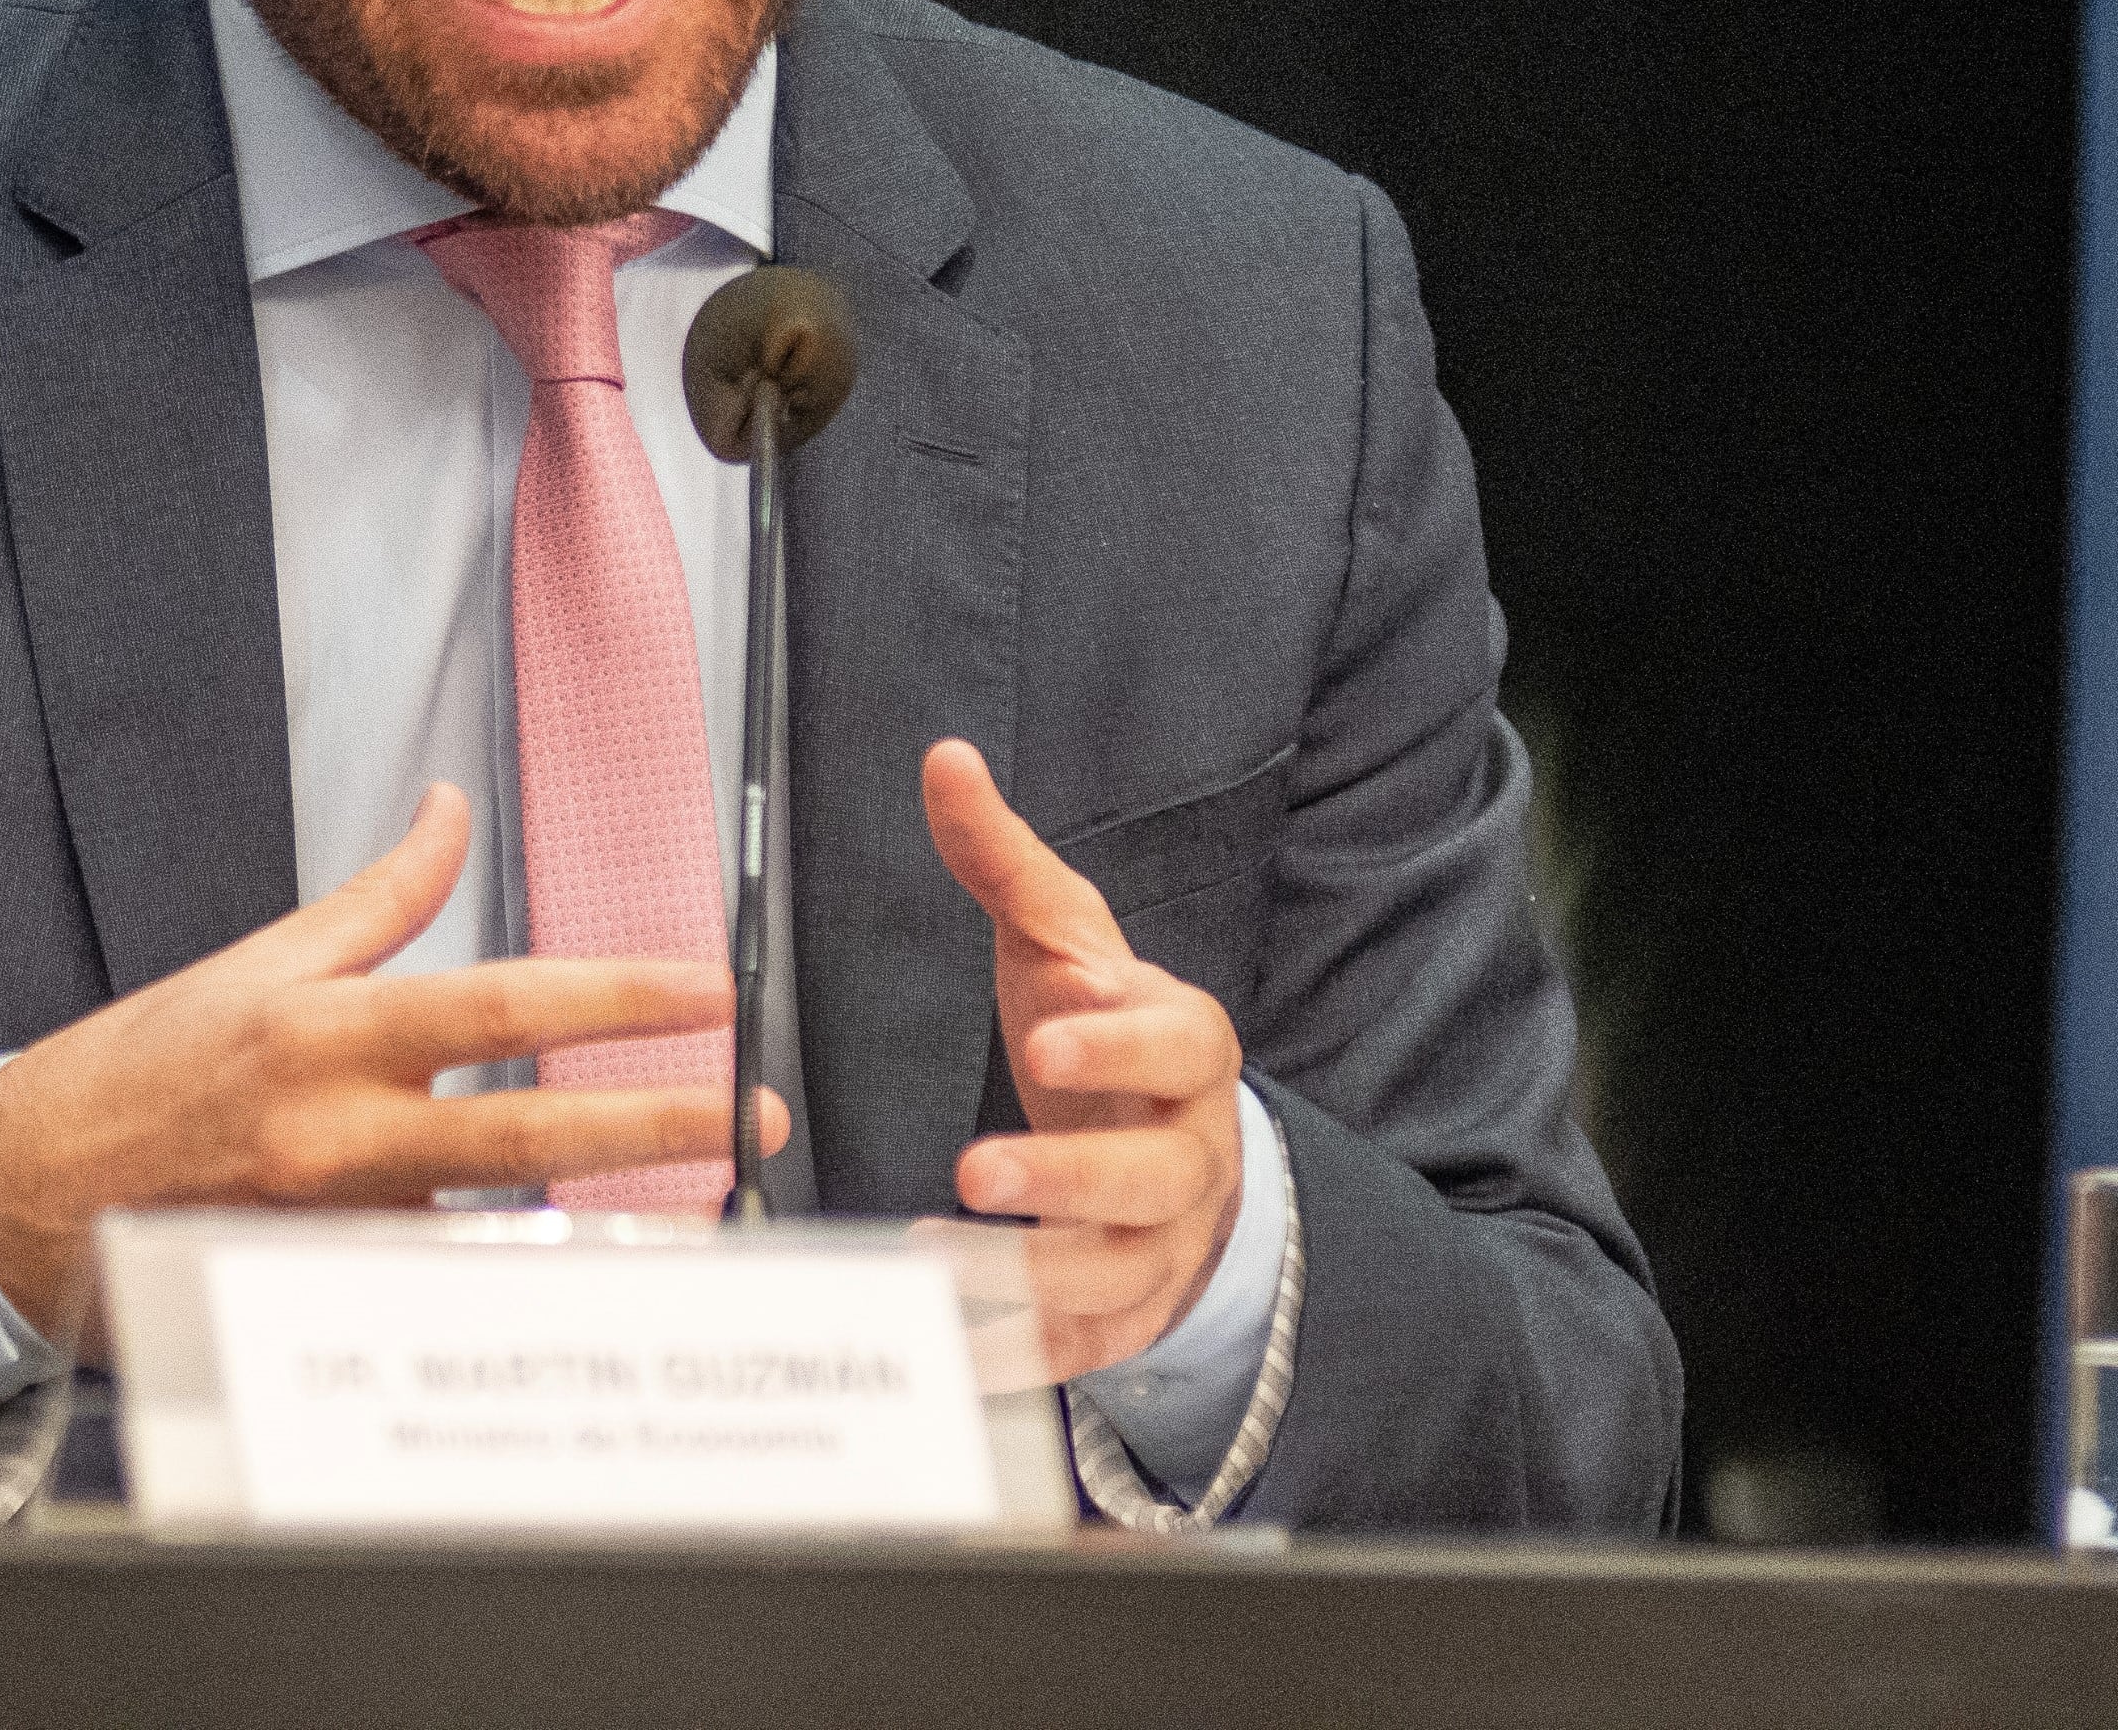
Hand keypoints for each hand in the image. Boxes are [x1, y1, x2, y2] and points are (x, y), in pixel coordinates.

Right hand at [0, 783, 784, 1333]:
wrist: (26, 1196)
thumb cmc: (144, 1071)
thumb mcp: (260, 961)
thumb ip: (378, 898)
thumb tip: (450, 810)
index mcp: (326, 1033)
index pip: (501, 1007)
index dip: (614, 998)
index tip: (705, 990)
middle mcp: (340, 1135)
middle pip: (530, 1136)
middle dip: (656, 1124)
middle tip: (751, 1114)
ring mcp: (338, 1230)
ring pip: (503, 1230)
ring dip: (608, 1218)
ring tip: (705, 1206)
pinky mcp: (327, 1296)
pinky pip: (443, 1283)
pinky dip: (515, 1272)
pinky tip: (589, 1273)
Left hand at [922, 737, 1248, 1382]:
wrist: (1170, 1155)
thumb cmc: (1100, 1034)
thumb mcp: (1058, 942)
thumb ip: (1003, 861)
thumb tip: (944, 760)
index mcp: (1183, 1047)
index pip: (1180, 1038)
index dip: (1122, 1038)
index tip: (1052, 1029)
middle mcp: (1188, 1149)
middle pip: (1149, 1172)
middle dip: (1067, 1174)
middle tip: (975, 1168)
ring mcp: (1163, 1243)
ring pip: (1113, 1271)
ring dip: (1024, 1274)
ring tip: (929, 1261)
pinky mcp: (1124, 1316)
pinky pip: (1079, 1348)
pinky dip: (1014, 1356)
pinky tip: (944, 1350)